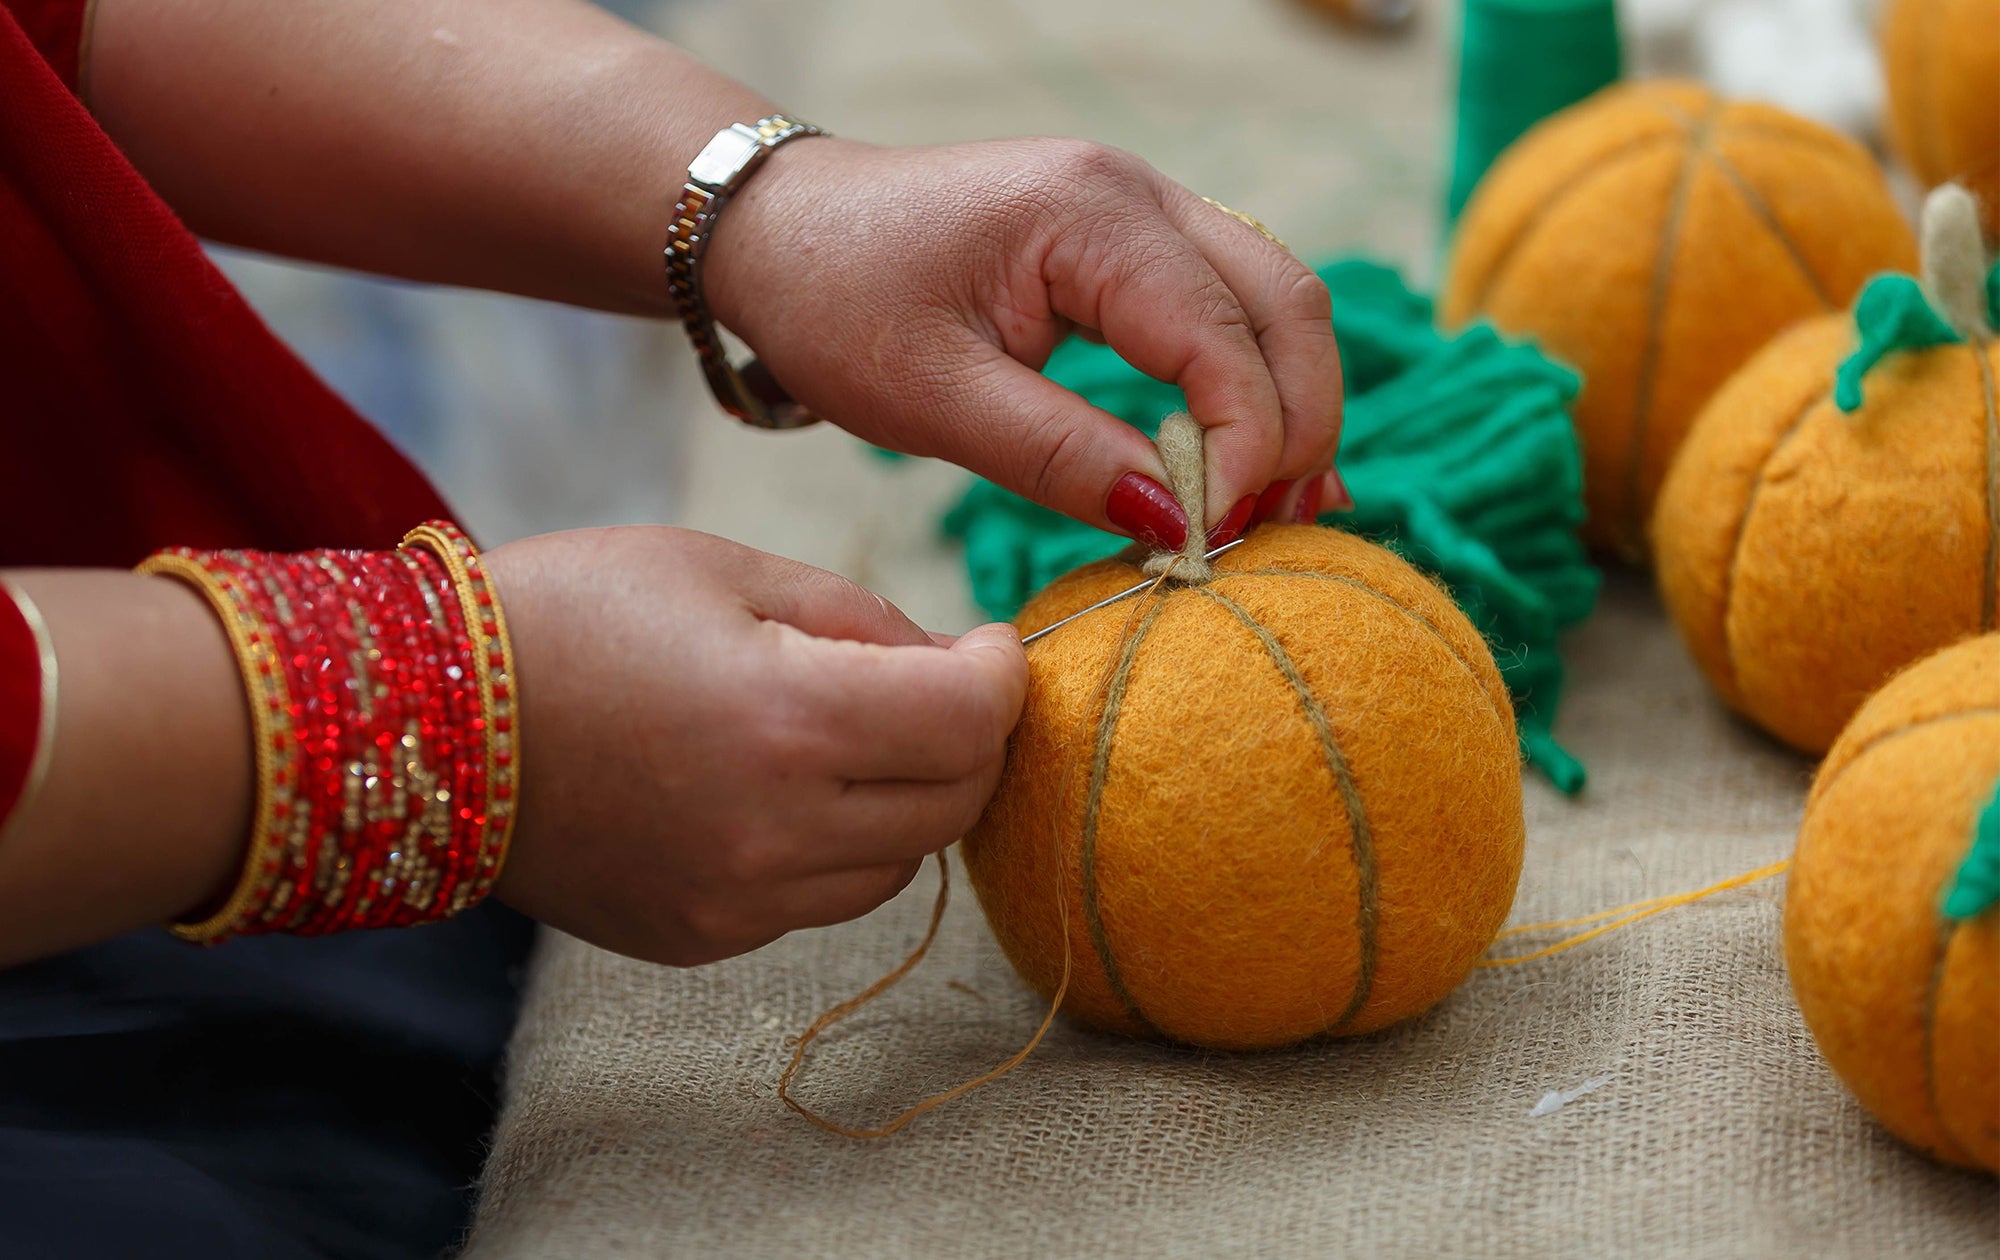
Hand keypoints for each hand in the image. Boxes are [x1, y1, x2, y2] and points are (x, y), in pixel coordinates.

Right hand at [483, 527, 1026, 965]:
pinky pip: (822, 899)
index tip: (989, 645)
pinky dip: (833, 844)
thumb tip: (955, 660)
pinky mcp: (703, 937)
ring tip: (848, 732)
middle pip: (956, 802)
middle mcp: (777, 829)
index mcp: (789, 716)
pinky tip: (774, 786)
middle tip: (940, 685)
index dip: (1003, 675)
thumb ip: (859, 617)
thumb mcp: (724, 569)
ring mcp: (739, 900)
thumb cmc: (572, 613)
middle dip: (969, 737)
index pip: (973, 719)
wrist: (422, 719)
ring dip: (907, 797)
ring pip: (902, 864)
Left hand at [702, 137, 1347, 548]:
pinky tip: (1250, 463)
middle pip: (1286, 304)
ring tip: (1281, 510)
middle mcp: (1137, 191)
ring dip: (1290, 405)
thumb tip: (1176, 523)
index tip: (1217, 538)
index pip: (1220, 337)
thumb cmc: (836, 301)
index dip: (1244, 446)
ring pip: (1274, 301)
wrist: (781, 232)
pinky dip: (1252, 384)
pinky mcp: (1133, 242)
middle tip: (1281, 530)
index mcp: (1088, 212)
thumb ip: (1058, 458)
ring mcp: (1143, 208)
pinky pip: (1230, 307)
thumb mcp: (934, 399)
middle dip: (1300, 424)